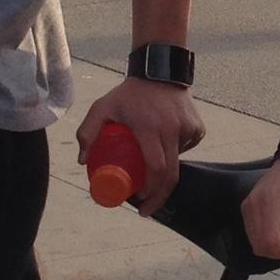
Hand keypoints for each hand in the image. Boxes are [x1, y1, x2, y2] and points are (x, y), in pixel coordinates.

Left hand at [75, 77, 202, 214]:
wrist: (158, 70)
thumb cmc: (129, 93)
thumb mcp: (102, 107)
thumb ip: (87, 131)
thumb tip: (83, 161)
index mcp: (149, 127)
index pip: (155, 166)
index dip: (150, 189)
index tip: (140, 201)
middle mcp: (171, 129)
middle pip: (171, 174)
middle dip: (159, 197)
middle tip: (146, 208)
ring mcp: (187, 128)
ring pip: (178, 161)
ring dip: (165, 170)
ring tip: (151, 160)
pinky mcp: (197, 128)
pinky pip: (186, 149)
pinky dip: (176, 154)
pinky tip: (165, 143)